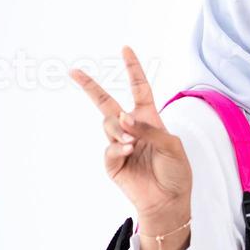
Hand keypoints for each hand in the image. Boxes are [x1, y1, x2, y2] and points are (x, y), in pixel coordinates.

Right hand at [71, 48, 192, 249]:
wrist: (169, 200)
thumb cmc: (176, 172)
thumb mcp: (172, 146)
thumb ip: (150, 130)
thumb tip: (123, 119)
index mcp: (150, 120)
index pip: (139, 89)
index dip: (132, 69)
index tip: (125, 49)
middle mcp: (132, 129)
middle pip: (106, 103)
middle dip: (90, 87)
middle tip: (73, 71)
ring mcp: (119, 145)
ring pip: (108, 126)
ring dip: (120, 131)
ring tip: (134, 144)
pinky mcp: (112, 163)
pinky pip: (108, 148)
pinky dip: (118, 148)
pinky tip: (129, 152)